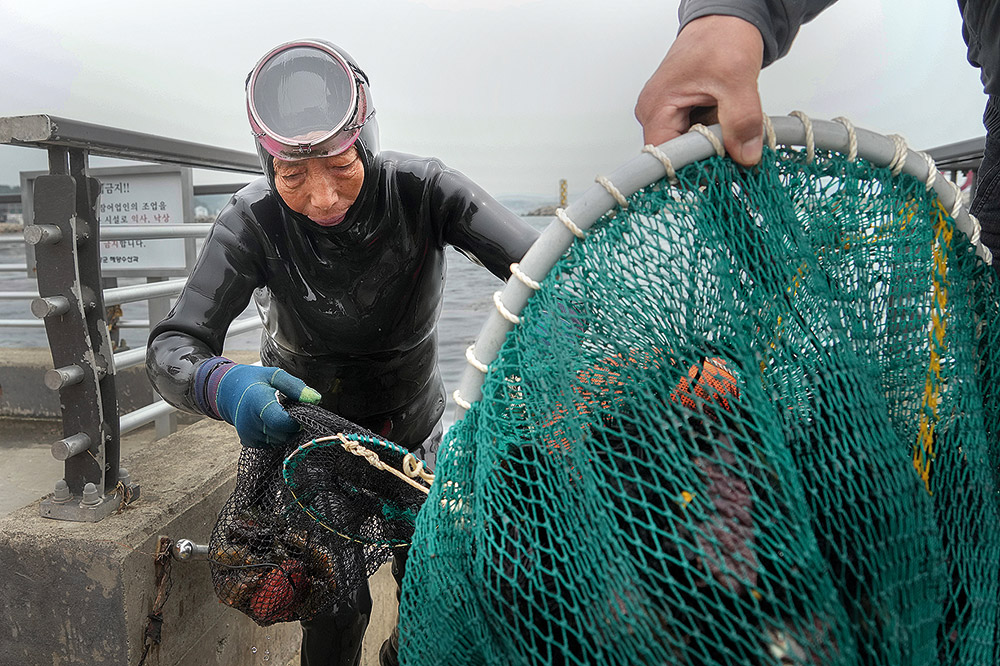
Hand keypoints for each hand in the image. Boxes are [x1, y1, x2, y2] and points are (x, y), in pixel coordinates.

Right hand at [211, 363, 321, 447]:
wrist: (226, 391)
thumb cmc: (253, 381)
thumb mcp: (274, 375)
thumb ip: (295, 387)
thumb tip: (315, 399)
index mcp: (257, 402)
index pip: (281, 422)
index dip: (295, 420)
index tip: (299, 411)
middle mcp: (250, 422)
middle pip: (283, 434)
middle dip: (292, 424)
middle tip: (289, 409)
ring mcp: (248, 434)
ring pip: (279, 441)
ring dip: (285, 430)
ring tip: (278, 413)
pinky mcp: (249, 442)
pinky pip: (272, 444)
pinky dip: (277, 435)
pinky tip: (271, 421)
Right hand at [635, 15, 765, 166]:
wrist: (726, 21)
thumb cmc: (721, 37)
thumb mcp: (736, 79)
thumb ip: (742, 121)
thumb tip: (745, 154)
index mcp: (657, 107)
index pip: (666, 158)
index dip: (693, 167)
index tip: (721, 166)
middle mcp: (657, 114)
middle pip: (679, 156)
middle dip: (710, 155)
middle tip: (736, 145)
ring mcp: (669, 114)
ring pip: (692, 149)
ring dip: (717, 145)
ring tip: (734, 125)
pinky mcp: (684, 113)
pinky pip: (699, 137)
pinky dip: (719, 135)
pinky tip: (730, 121)